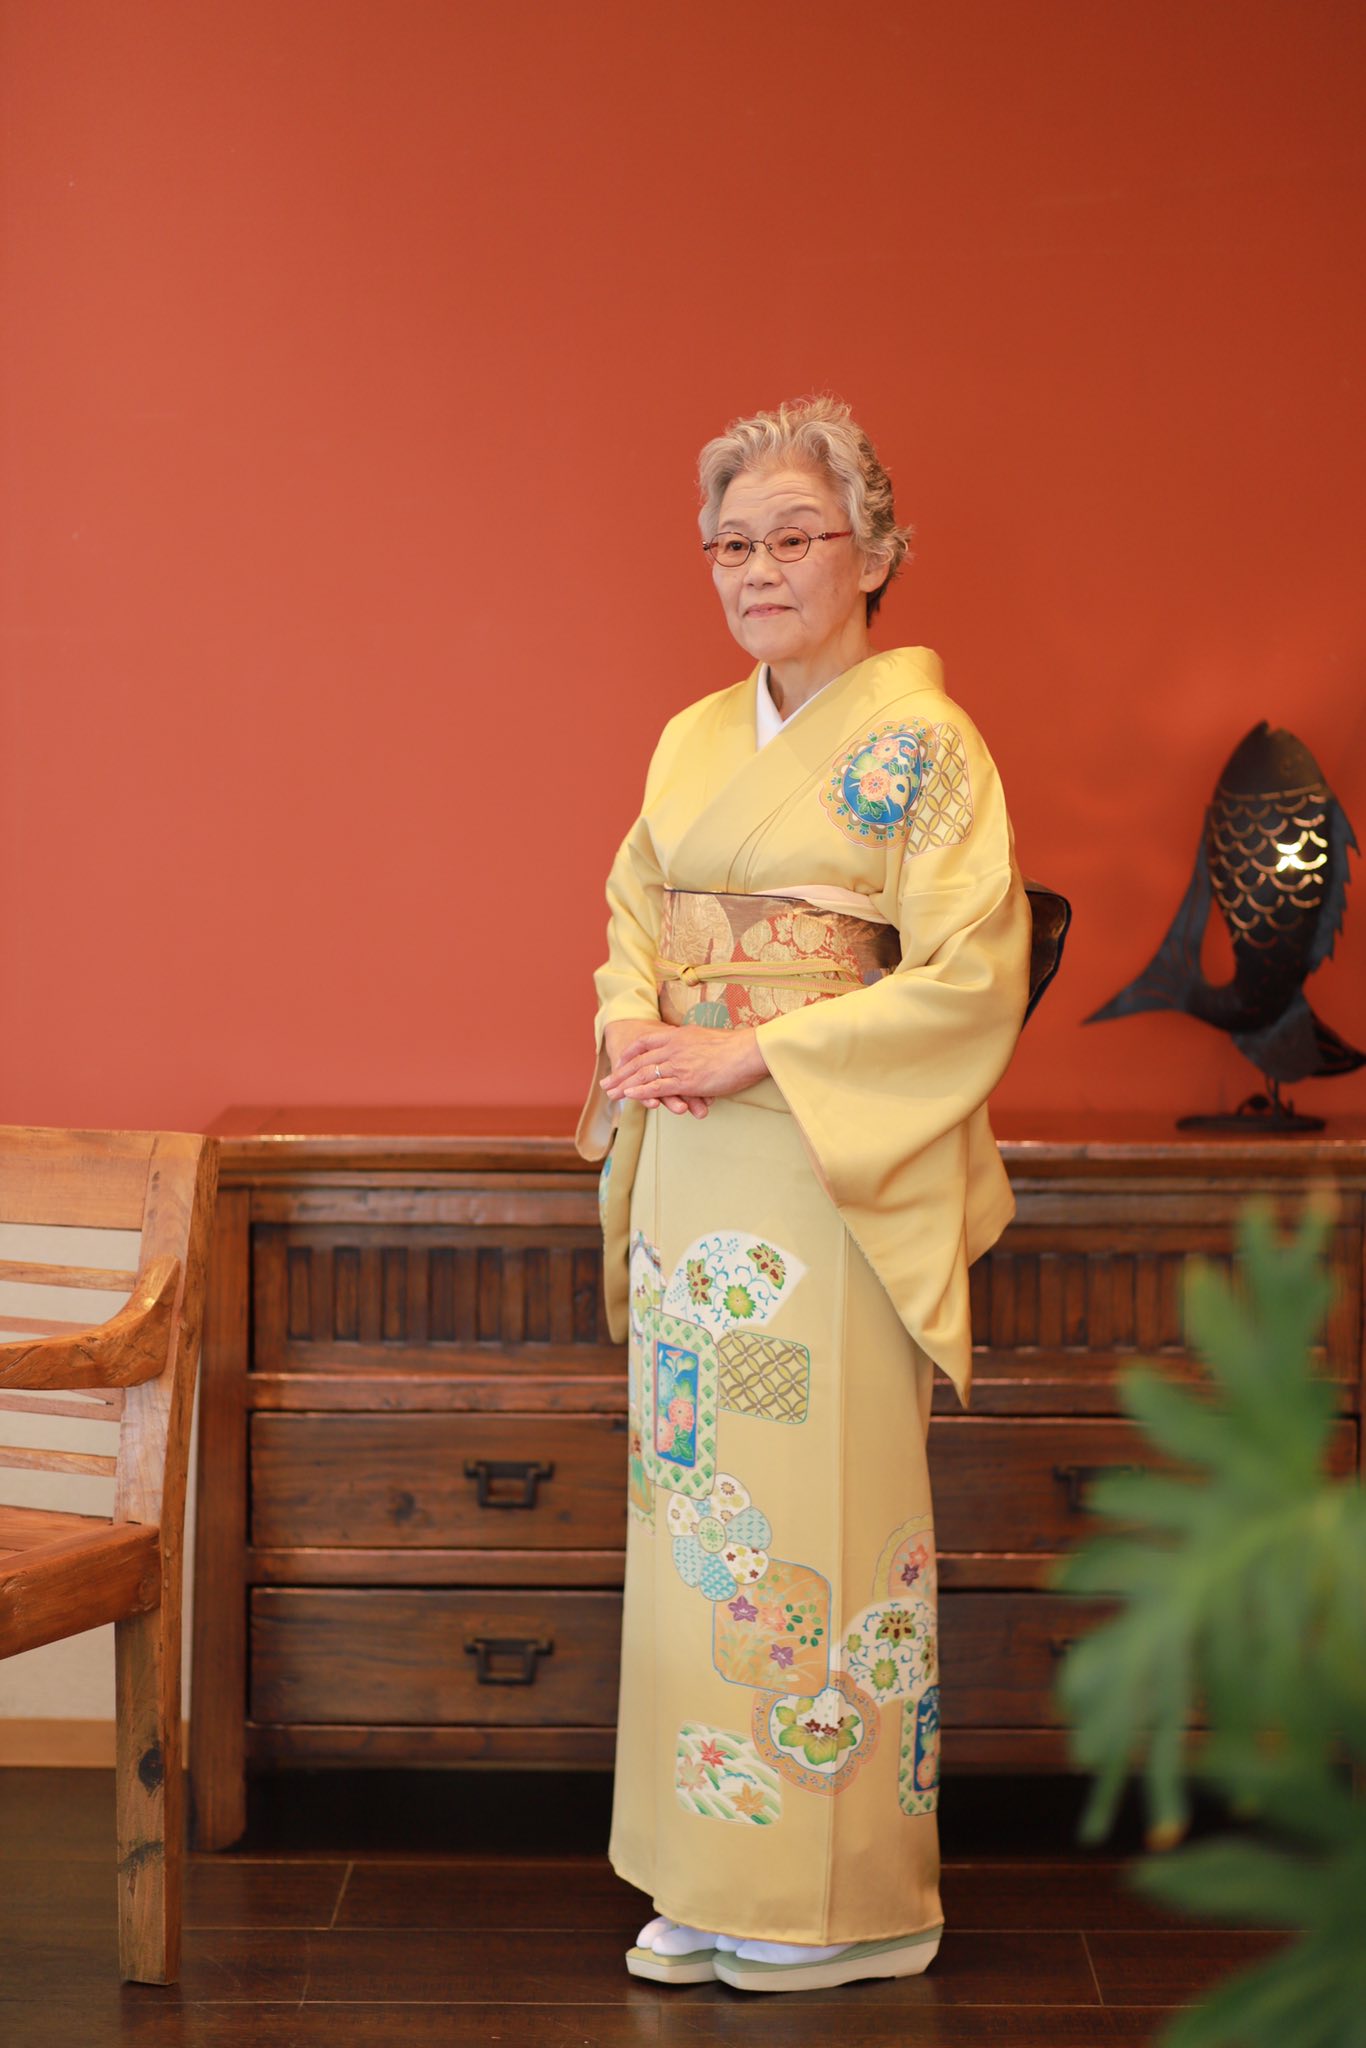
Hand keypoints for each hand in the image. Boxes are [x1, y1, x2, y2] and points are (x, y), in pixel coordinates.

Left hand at [601, 1021, 768, 1115]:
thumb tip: (695, 1046)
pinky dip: (641, 1092)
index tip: (620, 1061)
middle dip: (620, 1073)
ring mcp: (678, 1064)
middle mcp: (674, 1047)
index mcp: (679, 1035)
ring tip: (610, 1093)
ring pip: (643, 1074)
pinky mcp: (685, 1080)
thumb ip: (696, 1043)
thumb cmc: (738, 1046)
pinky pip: (657, 1087)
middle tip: (606, 1083)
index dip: (630, 1053)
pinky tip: (629, 1096)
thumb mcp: (710, 1038)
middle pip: (639, 1060)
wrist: (749, 1051)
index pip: (646, 1042)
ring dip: (624, 1085)